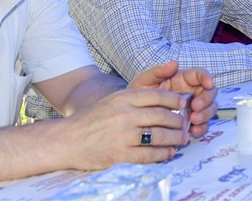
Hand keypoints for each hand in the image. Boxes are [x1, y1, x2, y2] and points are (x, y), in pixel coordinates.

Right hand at [65, 87, 190, 169]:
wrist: (65, 140)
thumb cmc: (92, 119)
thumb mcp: (113, 100)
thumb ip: (136, 98)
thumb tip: (167, 100)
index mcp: (123, 98)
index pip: (158, 96)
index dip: (175, 100)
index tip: (183, 104)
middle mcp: (124, 114)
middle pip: (163, 116)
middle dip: (179, 121)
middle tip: (185, 125)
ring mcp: (122, 135)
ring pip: (160, 136)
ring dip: (176, 138)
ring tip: (182, 139)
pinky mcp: (119, 155)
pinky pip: (149, 155)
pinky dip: (163, 154)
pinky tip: (169, 153)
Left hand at [129, 60, 216, 136]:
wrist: (128, 118)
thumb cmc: (136, 96)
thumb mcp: (144, 82)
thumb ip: (157, 71)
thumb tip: (174, 62)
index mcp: (182, 80)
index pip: (200, 75)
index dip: (207, 77)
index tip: (208, 84)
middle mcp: (190, 93)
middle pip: (210, 92)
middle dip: (206, 100)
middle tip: (195, 108)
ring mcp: (192, 109)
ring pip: (210, 109)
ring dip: (206, 114)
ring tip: (193, 121)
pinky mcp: (190, 124)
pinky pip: (203, 125)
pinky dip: (202, 128)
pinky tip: (194, 131)